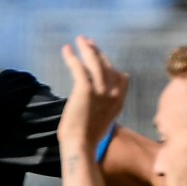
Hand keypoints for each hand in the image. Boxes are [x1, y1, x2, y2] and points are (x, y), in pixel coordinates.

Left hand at [57, 36, 127, 161]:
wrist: (81, 146)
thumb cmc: (88, 138)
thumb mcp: (105, 121)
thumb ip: (109, 107)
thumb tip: (109, 100)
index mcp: (119, 101)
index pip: (120, 76)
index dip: (110, 65)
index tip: (100, 57)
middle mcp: (113, 93)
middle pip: (107, 66)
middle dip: (98, 53)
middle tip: (89, 43)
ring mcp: (100, 90)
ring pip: (94, 62)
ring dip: (87, 49)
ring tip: (80, 40)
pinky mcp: (85, 89)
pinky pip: (79, 67)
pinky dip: (72, 57)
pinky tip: (66, 49)